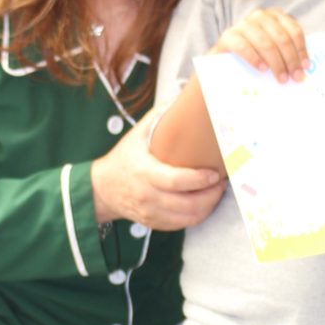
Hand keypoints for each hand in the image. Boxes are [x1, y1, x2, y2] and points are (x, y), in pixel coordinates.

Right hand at [90, 112, 225, 230]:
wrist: (102, 188)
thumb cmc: (123, 160)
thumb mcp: (136, 135)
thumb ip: (159, 117)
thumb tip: (182, 99)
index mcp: (144, 172)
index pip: (176, 181)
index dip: (199, 179)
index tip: (214, 173)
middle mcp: (147, 196)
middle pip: (188, 203)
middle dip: (211, 194)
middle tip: (222, 182)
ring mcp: (150, 212)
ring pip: (188, 218)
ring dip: (208, 206)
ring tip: (216, 192)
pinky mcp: (153, 223)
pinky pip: (182, 225)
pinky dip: (197, 216)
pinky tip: (204, 203)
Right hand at [213, 8, 309, 82]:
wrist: (224, 63)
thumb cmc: (255, 57)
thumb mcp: (273, 51)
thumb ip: (286, 53)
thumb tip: (304, 70)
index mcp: (275, 17)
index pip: (294, 30)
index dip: (301, 49)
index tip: (305, 67)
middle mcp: (260, 16)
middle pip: (281, 38)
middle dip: (291, 60)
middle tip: (296, 77)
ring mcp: (243, 24)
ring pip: (266, 43)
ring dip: (276, 63)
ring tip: (282, 78)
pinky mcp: (228, 36)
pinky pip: (244, 46)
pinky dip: (255, 58)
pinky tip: (263, 69)